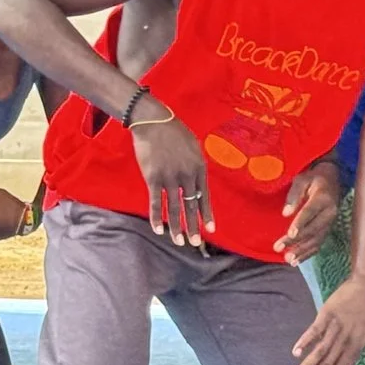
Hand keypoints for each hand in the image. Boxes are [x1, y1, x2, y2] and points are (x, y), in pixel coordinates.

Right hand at [130, 112, 212, 245]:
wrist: (153, 122)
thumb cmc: (174, 132)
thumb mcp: (193, 147)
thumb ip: (196, 165)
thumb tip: (197, 181)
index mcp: (199, 168)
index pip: (204, 196)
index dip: (207, 214)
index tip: (211, 229)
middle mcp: (187, 176)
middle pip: (191, 206)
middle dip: (194, 226)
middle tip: (196, 243)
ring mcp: (170, 178)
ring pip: (175, 208)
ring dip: (177, 227)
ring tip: (179, 241)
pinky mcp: (153, 179)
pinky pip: (156, 203)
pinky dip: (157, 218)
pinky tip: (158, 230)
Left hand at [274, 161, 341, 265]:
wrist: (332, 179)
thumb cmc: (313, 178)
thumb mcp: (302, 179)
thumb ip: (294, 195)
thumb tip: (286, 213)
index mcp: (323, 198)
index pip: (310, 212)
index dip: (300, 223)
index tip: (290, 234)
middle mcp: (330, 212)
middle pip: (312, 229)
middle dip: (297, 241)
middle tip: (279, 247)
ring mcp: (330, 222)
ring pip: (317, 240)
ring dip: (302, 251)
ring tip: (288, 259)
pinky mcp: (328, 229)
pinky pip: (319, 243)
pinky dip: (308, 253)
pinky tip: (297, 261)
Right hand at [292, 275, 364, 364]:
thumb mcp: (364, 336)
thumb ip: (352, 358)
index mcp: (357, 346)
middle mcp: (347, 338)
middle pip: (329, 362)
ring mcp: (337, 326)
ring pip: (321, 350)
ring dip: (308, 364)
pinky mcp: (328, 313)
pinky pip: (315, 330)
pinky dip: (305, 341)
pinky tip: (296, 352)